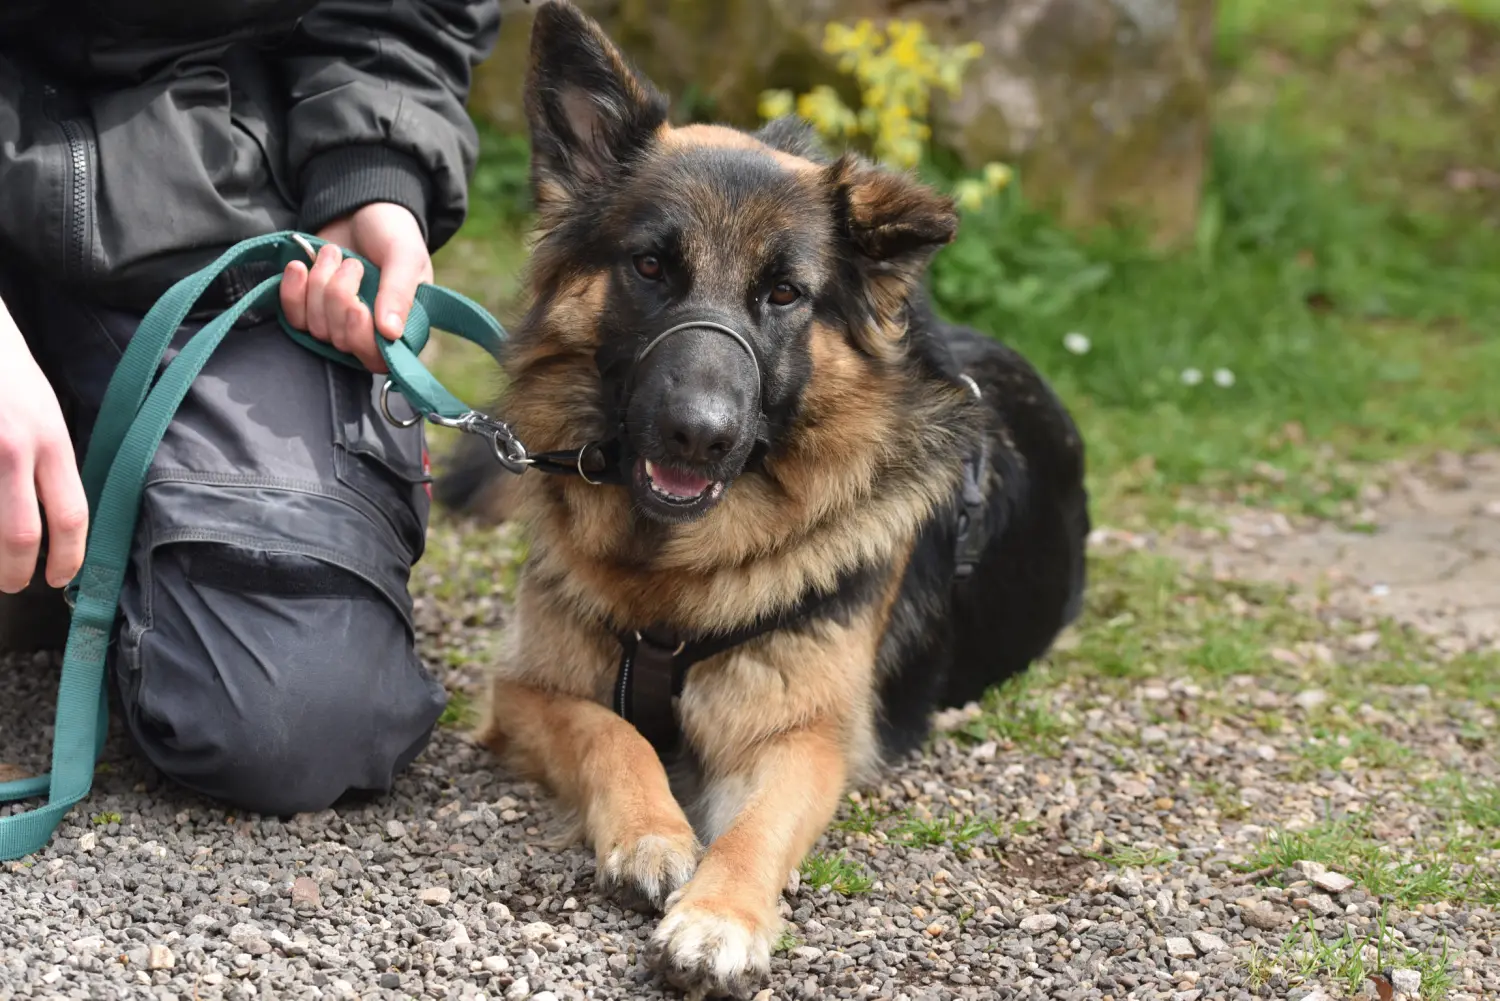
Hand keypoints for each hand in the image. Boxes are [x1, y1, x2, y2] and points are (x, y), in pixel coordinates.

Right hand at [0, 296, 88, 592]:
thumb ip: (49, 463)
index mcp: (49, 440)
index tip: (60, 579)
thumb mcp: (42, 412)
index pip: (71, 516)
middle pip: (21, 536)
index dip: (68, 558)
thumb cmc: (5, 371)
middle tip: (16, 585)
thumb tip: (58, 522)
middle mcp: (13, 449)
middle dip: (19, 573)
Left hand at [280, 202, 433, 373]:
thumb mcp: (405, 257)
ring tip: (333, 254)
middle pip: (342, 340)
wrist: (361, 208)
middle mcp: (367, 332)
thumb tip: (391, 333)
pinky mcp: (309, 308)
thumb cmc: (393, 233)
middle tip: (352, 263)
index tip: (358, 307)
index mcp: (401, 328)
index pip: (376, 358)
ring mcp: (336, 322)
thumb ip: (399, 293)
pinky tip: (299, 266)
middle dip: (340, 298)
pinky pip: (293, 316)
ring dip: (319, 285)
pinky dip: (292, 291)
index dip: (362, 338)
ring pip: (315, 327)